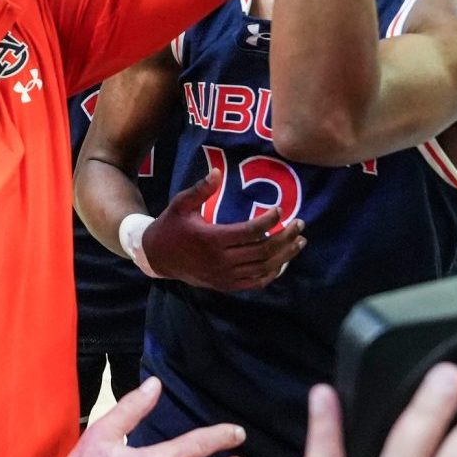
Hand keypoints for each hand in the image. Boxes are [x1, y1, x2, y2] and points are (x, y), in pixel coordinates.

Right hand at [142, 168, 305, 291]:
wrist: (157, 256)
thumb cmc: (170, 226)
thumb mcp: (181, 204)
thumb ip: (201, 189)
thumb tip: (218, 172)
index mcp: (211, 239)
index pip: (251, 231)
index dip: (269, 221)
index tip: (280, 210)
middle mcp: (221, 260)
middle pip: (263, 250)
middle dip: (285, 237)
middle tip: (300, 224)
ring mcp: (224, 275)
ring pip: (263, 267)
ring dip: (285, 255)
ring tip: (299, 242)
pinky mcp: (225, 285)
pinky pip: (255, 282)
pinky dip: (272, 273)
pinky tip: (282, 262)